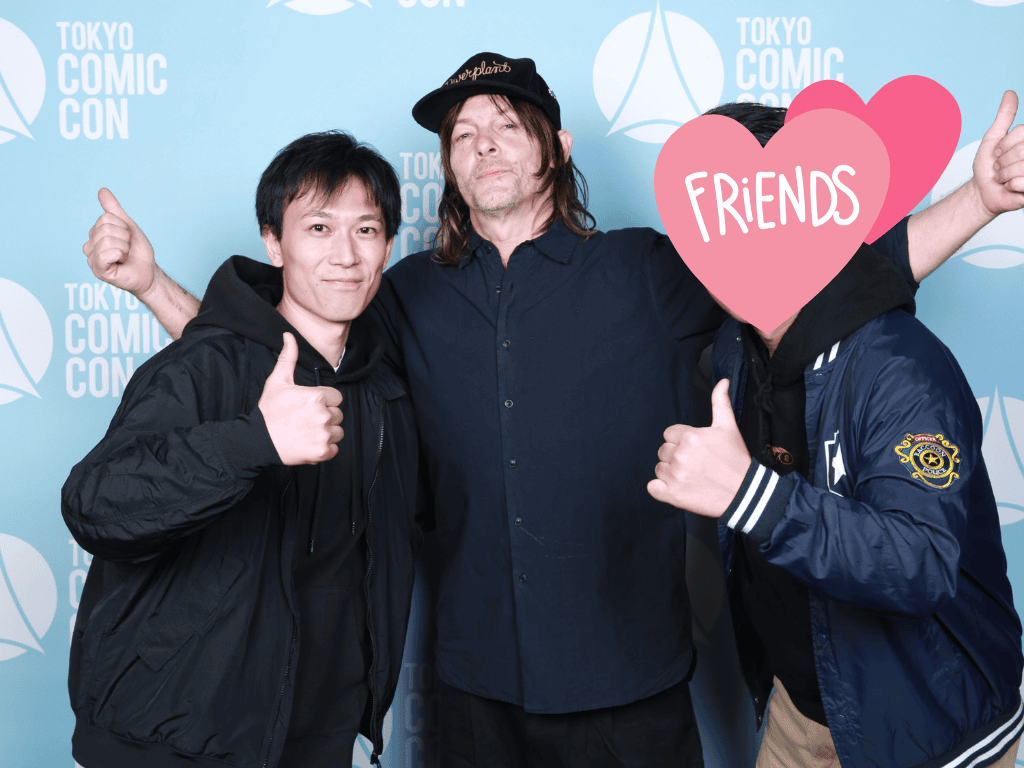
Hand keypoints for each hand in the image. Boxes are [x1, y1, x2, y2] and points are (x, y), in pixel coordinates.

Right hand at [83, 188, 157, 297]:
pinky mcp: (99, 271)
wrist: (149, 272)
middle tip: (127, 249)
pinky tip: (121, 262)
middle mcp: (89, 247)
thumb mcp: (127, 226)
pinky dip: (119, 255)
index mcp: (94, 235)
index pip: (105, 218)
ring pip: (106, 240)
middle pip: (105, 228)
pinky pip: (104, 255)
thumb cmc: (137, 251)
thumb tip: (102, 190)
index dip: (123, 227)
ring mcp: (93, 260)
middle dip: (124, 237)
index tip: (127, 238)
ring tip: (125, 256)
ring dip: (123, 248)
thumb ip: (113, 209)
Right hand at [258, 333, 343, 464]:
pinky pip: (335, 449)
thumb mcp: (277, 382)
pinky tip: (309, 443)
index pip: (337, 398)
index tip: (311, 406)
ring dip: (327, 433)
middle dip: (326, 417)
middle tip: (307, 420)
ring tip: (308, 432)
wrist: (257, 441)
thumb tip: (289, 336)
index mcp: (317, 397)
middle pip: (338, 415)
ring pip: (338, 432)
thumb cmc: (268, 411)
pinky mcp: (322, 452)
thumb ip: (288, 358)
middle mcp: (323, 415)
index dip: (325, 401)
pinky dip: (325, 449)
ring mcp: (323, 434)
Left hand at [647, 379, 750, 516]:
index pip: (669, 435)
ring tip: (693, 477)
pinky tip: (679, 488)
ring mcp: (675, 475)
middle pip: (663, 451)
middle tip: (697, 465)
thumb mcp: (729, 428)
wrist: (745, 494)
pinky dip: (661, 489)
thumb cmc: (737, 461)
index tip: (696, 450)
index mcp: (691, 436)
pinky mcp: (672, 495)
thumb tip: (722, 382)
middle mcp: (681, 454)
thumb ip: (720, 403)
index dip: (681, 442)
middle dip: (676, 457)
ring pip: (659, 469)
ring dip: (671, 473)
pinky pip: (652, 487)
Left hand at [972, 90, 1023, 216]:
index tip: (997, 153)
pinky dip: (1009, 185)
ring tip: (1003, 178)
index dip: (1003, 144)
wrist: (983, 191)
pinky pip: (1021, 182)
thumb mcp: (994, 138)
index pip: (1021, 132)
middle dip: (1002, 161)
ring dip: (1004, 174)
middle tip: (998, 168)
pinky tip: (1009, 187)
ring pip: (1022, 165)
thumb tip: (1010, 92)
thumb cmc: (989, 166)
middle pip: (1022, 150)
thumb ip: (1004, 117)